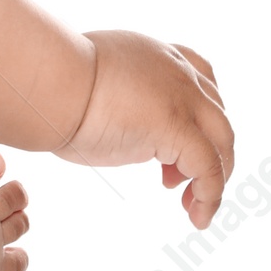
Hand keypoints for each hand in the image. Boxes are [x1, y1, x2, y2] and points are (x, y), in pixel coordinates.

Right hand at [56, 30, 233, 227]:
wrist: (48, 82)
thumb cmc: (52, 83)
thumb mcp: (92, 79)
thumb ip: (113, 93)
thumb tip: (106, 116)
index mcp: (154, 54)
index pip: (199, 76)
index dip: (199, 112)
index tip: (185, 139)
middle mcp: (176, 71)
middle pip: (216, 112)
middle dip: (208, 147)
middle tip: (176, 178)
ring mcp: (181, 98)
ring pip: (222, 140)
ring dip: (214, 176)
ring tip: (191, 204)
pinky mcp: (178, 128)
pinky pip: (210, 169)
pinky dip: (210, 196)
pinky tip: (197, 216)